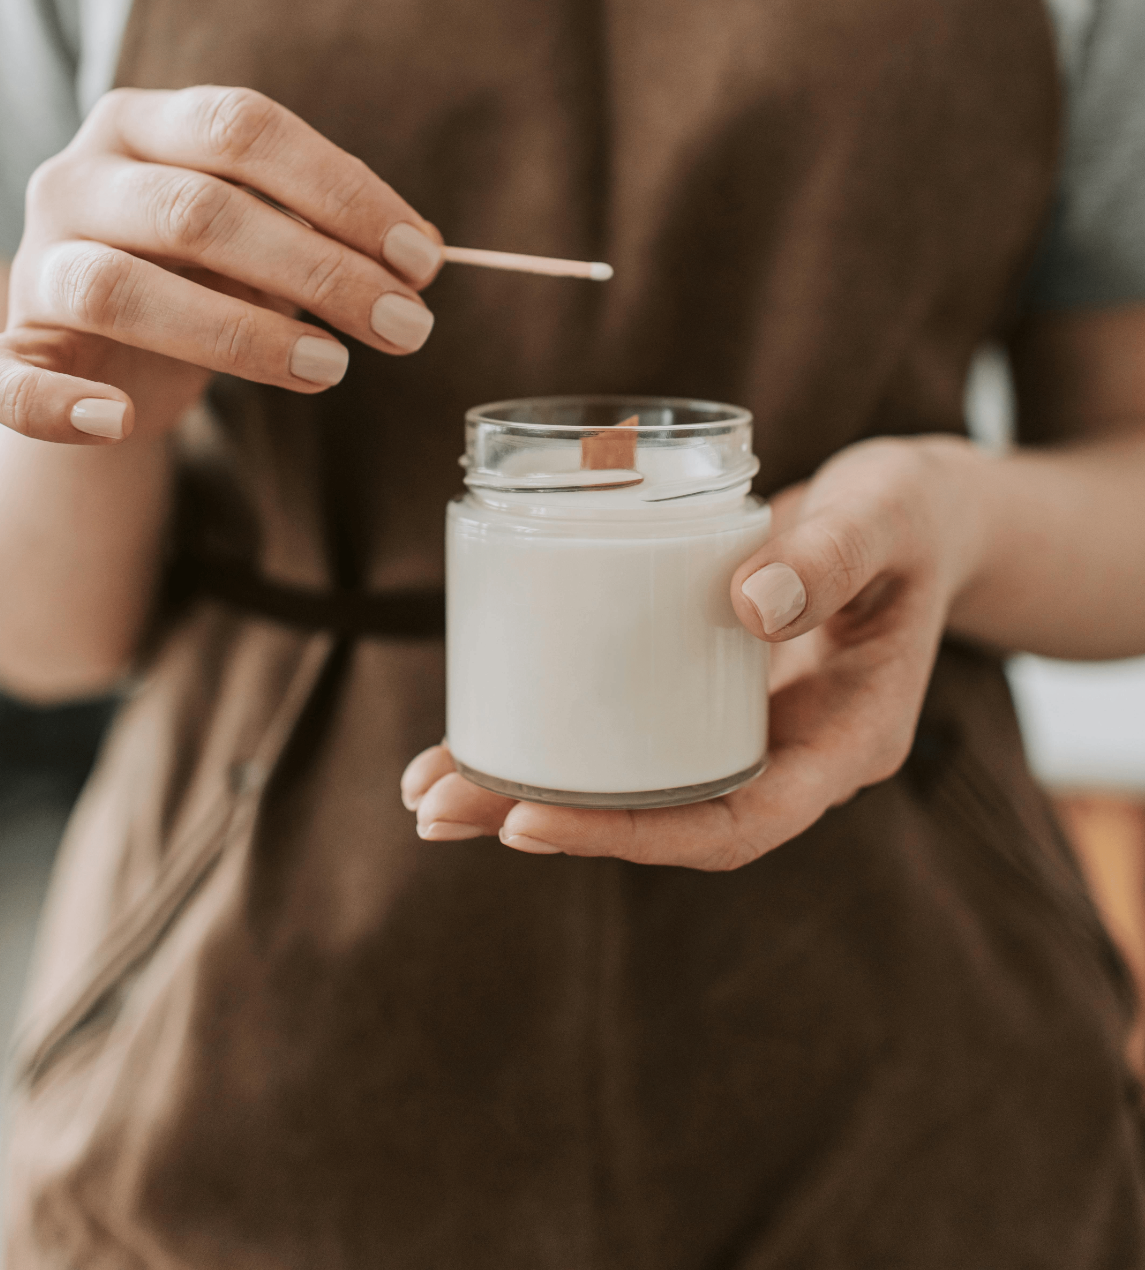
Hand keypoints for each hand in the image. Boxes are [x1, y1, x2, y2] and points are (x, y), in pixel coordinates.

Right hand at [0, 86, 443, 443]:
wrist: (104, 352)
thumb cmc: (201, 277)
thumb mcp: (265, 241)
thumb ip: (324, 232)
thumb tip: (422, 254)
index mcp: (143, 122)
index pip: (244, 128)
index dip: (342, 191)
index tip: (424, 260)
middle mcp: (77, 176)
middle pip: (196, 210)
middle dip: (320, 270)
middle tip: (408, 327)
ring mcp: (36, 260)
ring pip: (117, 288)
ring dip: (236, 334)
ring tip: (330, 369)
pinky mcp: (11, 345)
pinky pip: (0, 378)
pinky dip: (57, 405)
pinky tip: (120, 421)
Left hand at [404, 436, 979, 869]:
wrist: (919, 513)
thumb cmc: (913, 514)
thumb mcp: (889, 515)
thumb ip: (834, 553)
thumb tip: (748, 603)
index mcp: (847, 743)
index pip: (738, 823)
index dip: (635, 835)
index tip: (535, 820)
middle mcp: (789, 755)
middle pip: (666, 818)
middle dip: (552, 822)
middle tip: (440, 808)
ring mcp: (742, 726)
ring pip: (635, 783)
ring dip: (531, 789)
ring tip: (428, 789)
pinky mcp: (703, 688)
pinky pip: (625, 728)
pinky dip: (553, 731)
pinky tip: (477, 727)